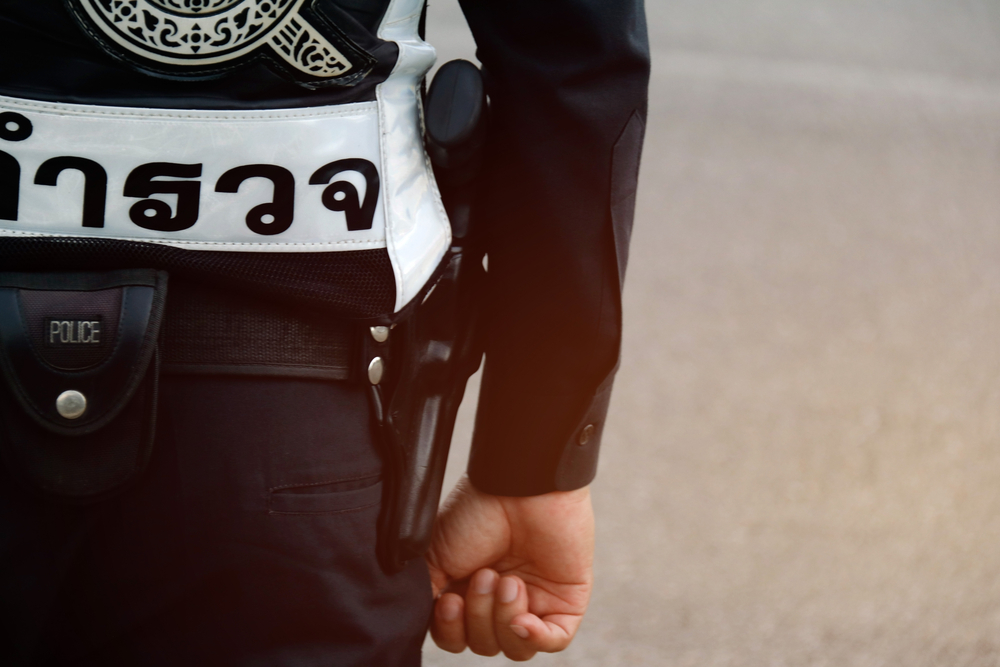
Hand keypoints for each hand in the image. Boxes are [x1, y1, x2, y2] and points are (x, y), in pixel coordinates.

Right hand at [425, 475, 593, 660]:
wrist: (517, 486)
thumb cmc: (478, 511)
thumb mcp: (435, 555)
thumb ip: (429, 597)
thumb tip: (430, 623)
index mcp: (469, 589)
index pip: (457, 637)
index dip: (451, 630)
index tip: (449, 600)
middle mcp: (501, 599)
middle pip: (485, 645)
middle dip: (479, 616)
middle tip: (485, 575)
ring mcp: (535, 600)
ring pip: (516, 648)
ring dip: (504, 620)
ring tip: (507, 580)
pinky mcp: (566, 599)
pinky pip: (554, 641)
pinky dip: (534, 637)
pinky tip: (523, 619)